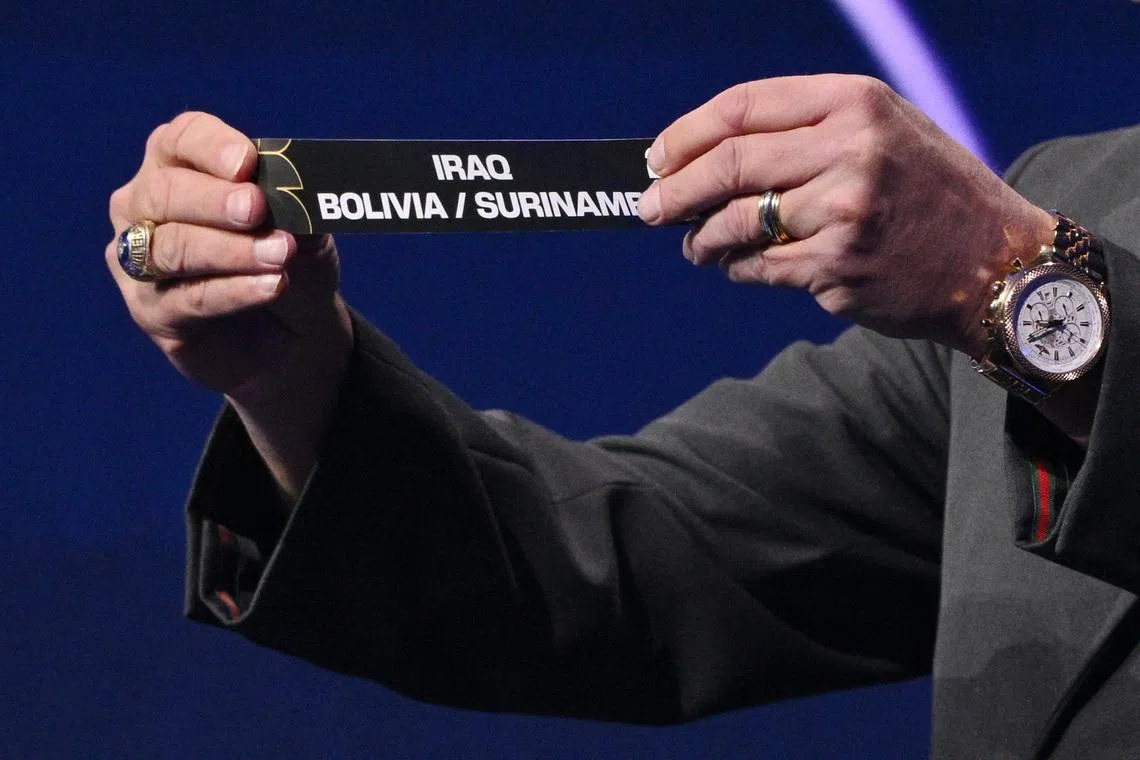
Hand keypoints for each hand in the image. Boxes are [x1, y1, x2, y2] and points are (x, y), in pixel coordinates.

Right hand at [107, 112, 352, 499]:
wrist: (298, 341)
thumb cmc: (303, 268)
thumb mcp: (315, 235)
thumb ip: (304, 213)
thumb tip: (300, 200)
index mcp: (186, 168)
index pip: (181, 139)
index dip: (210, 147)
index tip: (251, 162)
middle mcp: (149, 208)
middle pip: (164, 193)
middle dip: (218, 204)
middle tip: (263, 210)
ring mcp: (142, 263)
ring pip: (168, 250)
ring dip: (226, 252)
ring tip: (280, 257)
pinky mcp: (156, 315)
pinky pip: (185, 303)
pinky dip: (230, 293)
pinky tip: (269, 286)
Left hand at [637, 75, 1055, 356]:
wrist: (999, 262)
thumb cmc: (929, 192)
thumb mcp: (884, 130)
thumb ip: (805, 131)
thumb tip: (706, 155)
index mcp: (855, 102)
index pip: (742, 108)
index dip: (686, 135)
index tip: (656, 157)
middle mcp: (850, 150)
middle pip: (728, 164)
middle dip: (674, 190)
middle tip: (649, 208)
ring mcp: (844, 212)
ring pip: (737, 223)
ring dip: (702, 239)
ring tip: (696, 246)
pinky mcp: (838, 268)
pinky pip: (760, 268)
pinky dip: (738, 269)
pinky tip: (739, 266)